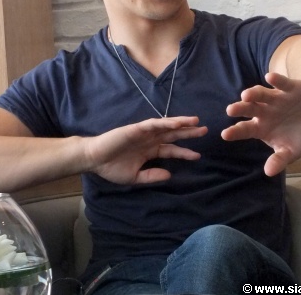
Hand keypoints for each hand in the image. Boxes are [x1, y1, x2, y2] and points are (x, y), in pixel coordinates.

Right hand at [85, 116, 207, 183]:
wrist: (95, 159)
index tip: (197, 156)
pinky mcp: (137, 128)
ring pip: (167, 126)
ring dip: (181, 123)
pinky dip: (166, 122)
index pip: (171, 150)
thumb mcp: (135, 177)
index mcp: (150, 151)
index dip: (184, 152)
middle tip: (205, 131)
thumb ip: (151, 176)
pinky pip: (154, 124)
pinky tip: (177, 122)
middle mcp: (150, 140)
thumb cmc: (112, 168)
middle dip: (189, 133)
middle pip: (173, 135)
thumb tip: (169, 176)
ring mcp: (145, 133)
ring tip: (195, 122)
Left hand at [221, 73, 300, 176]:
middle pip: (249, 109)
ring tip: (246, 95)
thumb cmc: (299, 133)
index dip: (235, 132)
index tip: (224, 134)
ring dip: (254, 94)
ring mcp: (275, 99)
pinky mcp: (289, 88)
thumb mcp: (292, 150)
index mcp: (261, 127)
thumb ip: (280, 159)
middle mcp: (264, 111)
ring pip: (261, 94)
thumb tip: (268, 173)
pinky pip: (281, 84)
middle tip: (230, 110)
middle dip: (239, 109)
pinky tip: (269, 77)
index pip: (245, 130)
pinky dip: (276, 80)